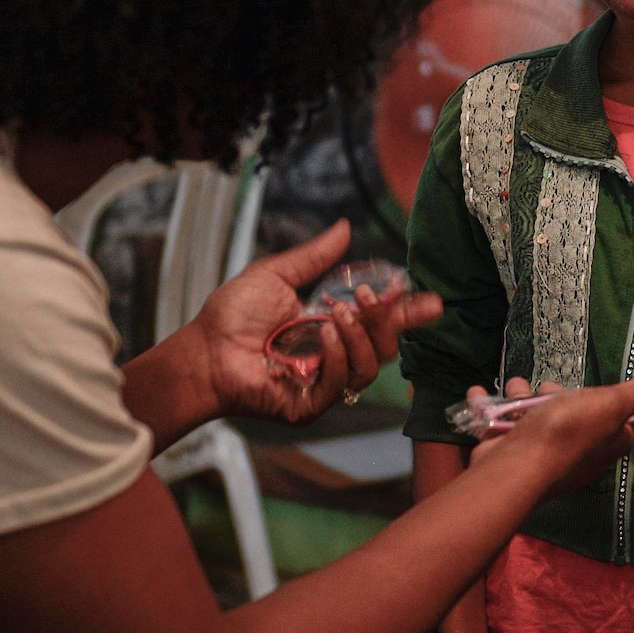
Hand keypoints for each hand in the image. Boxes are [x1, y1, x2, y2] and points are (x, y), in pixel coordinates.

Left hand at [193, 219, 440, 426]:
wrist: (203, 348)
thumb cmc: (232, 315)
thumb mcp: (277, 275)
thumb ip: (315, 257)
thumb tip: (344, 228)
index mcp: (332, 326)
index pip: (381, 323)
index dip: (407, 313)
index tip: (430, 301)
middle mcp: (334, 356)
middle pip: (385, 347)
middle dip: (387, 321)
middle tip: (372, 296)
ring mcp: (323, 383)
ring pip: (370, 367)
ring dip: (361, 337)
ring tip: (338, 315)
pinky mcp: (309, 404)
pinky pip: (340, 385)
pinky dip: (339, 357)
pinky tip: (325, 336)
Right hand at [469, 374, 633, 499]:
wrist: (515, 469)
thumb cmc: (566, 434)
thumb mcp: (612, 405)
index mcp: (605, 445)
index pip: (615, 422)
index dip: (604, 403)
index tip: (590, 391)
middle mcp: (577, 454)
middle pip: (571, 415)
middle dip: (554, 397)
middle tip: (546, 391)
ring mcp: (541, 457)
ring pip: (534, 418)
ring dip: (521, 398)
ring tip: (514, 389)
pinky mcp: (511, 456)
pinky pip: (502, 425)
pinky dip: (490, 409)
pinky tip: (480, 396)